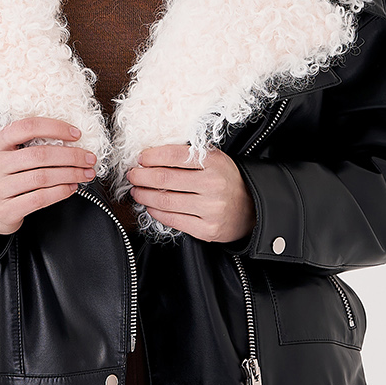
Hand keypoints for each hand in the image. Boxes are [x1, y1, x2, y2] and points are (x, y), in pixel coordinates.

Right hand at [0, 116, 96, 238]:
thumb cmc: (9, 176)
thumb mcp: (11, 153)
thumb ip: (32, 143)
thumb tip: (72, 138)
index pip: (27, 127)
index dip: (55, 128)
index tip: (76, 135)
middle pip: (38, 154)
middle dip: (70, 156)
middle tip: (89, 159)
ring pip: (41, 177)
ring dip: (70, 174)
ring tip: (85, 174)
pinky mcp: (5, 209)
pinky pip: (39, 198)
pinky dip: (60, 192)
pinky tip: (71, 187)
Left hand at [126, 145, 256, 242]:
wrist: (253, 209)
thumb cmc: (227, 181)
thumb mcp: (215, 160)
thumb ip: (189, 156)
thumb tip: (151, 157)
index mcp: (214, 162)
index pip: (174, 155)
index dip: (152, 157)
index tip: (141, 159)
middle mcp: (213, 185)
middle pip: (164, 178)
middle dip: (142, 176)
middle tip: (133, 175)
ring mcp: (210, 209)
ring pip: (165, 200)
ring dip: (144, 195)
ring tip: (137, 191)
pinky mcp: (207, 229)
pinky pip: (173, 219)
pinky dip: (156, 212)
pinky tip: (151, 205)